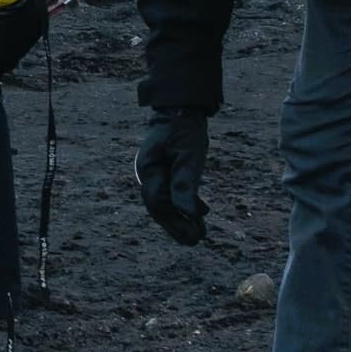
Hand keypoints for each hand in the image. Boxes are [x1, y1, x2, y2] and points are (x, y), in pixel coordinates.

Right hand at [136, 110, 211, 243]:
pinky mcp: (165, 171)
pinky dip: (186, 205)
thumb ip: (185, 185)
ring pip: (166, 203)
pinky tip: (202, 213)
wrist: (181, 109)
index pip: (158, 203)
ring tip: (201, 234)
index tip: (194, 234)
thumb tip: (187, 214)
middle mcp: (148, 174)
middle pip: (159, 207)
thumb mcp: (189, 157)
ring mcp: (155, 173)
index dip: (175, 221)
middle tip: (196, 242)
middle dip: (177, 227)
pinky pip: (172, 193)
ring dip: (182, 219)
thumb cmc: (183, 130)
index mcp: (148, 169)